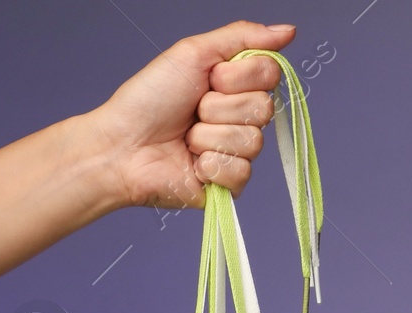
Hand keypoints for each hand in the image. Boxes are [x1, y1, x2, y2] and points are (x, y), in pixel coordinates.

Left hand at [85, 21, 297, 208]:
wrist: (122, 146)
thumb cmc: (150, 99)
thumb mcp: (194, 53)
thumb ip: (243, 37)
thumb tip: (289, 29)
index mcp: (237, 85)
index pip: (270, 74)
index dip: (238, 76)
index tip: (210, 79)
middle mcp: (242, 118)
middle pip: (264, 108)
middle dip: (220, 107)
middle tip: (193, 111)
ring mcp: (238, 151)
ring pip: (253, 142)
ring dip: (210, 136)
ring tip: (187, 139)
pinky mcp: (232, 183)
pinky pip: (242, 171)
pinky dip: (211, 164)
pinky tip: (192, 163)